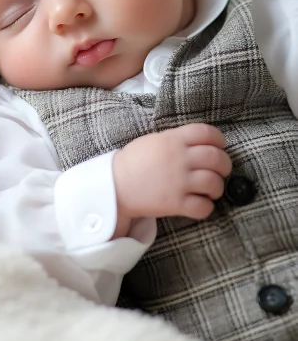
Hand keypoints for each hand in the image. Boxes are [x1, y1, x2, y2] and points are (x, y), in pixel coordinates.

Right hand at [112, 123, 231, 230]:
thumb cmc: (134, 161)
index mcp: (173, 139)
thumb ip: (177, 139)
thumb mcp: (154, 140)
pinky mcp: (175, 203)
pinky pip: (203, 207)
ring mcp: (179, 182)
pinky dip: (207, 207)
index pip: (207, 133)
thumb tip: (201, 143)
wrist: (115, 185)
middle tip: (221, 171)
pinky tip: (201, 204)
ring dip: (218, 187)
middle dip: (225, 165)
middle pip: (216, 158)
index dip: (219, 140)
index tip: (220, 147)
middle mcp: (179, 159)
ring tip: (211, 190)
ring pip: (214, 183)